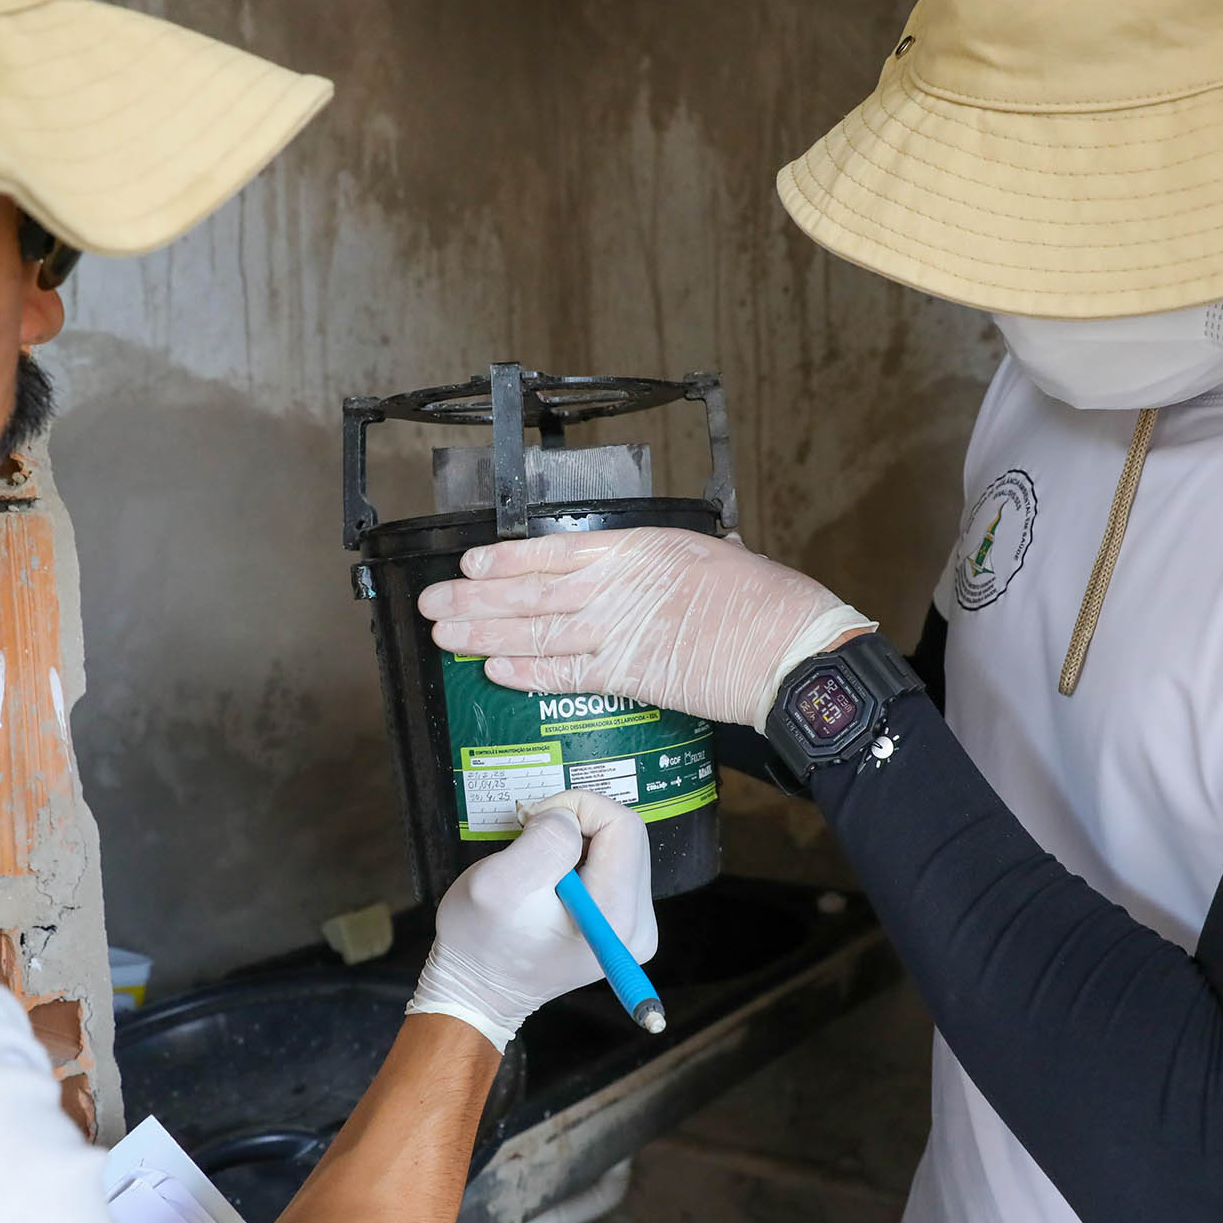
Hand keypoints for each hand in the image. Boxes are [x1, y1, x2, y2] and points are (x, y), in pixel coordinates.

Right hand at [408, 790, 657, 1051]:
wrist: (479, 989)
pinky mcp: (623, 924)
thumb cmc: (481, 943)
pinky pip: (612, 866)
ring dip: (575, 842)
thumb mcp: (499, 882)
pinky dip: (579, 859)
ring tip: (536, 866)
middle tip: (531, 842)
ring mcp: (633, 927)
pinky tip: (549, 880)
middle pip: (625, 835)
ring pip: (618, 847)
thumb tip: (568, 818)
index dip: (576, 809)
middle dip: (576, 825)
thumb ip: (545, 840)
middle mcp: (637, 925)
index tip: (535, 825)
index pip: (622, 826)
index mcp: (614, 915)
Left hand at [417, 528, 872, 728]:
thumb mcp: (718, 554)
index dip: (505, 559)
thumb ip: (675, 558)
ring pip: (536, 631)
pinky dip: (526, 671)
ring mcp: (620, 631)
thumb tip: (660, 558)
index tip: (469, 562)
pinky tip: (492, 668)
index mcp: (640, 547)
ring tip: (445, 636)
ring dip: (484, 634)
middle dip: (476, 599)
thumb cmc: (765, 601)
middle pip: (531, 592)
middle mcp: (619, 585)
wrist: (790, 649)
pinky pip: (565, 672)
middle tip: (432, 603)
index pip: (554, 550)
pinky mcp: (630, 675)